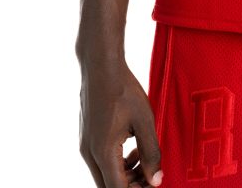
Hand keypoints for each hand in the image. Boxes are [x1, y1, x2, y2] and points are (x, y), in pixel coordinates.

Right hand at [79, 57, 163, 187]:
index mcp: (104, 152)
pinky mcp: (87, 137)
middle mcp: (90, 153)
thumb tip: (156, 180)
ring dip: (124, 175)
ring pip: (104, 174)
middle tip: (151, 175)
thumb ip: (151, 153)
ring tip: (143, 159)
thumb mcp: (144, 121)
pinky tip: (132, 148)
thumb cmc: (123, 90)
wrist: (101, 66)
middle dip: (131, 185)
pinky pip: (101, 161)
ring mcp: (85, 146)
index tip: (153, 183)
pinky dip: (117, 162)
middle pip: (108, 185)